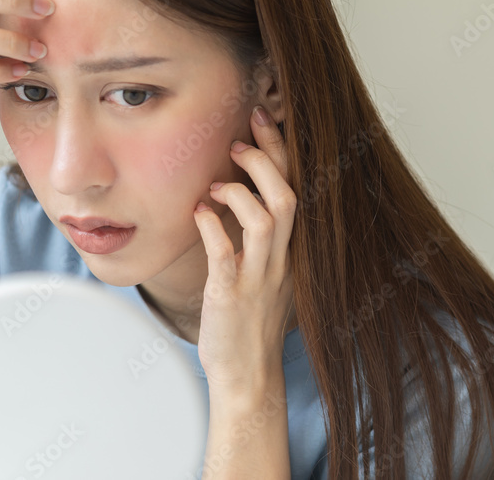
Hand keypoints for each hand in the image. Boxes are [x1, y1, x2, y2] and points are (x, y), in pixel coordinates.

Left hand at [193, 106, 296, 397]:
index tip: (260, 117)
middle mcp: (280, 260)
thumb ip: (253, 233)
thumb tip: (227, 190)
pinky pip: (226, 253)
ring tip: (214, 183)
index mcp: (289, 250)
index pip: (295, 188)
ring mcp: (258, 278)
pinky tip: (198, 213)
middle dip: (265, 159)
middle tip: (237, 139)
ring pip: (268, 219)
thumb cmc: (247, 321)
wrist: (248, 376)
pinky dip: (212, 226)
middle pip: (288, 196)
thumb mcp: (260, 271)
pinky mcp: (231, 296)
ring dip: (239, 192)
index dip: (280, 150)